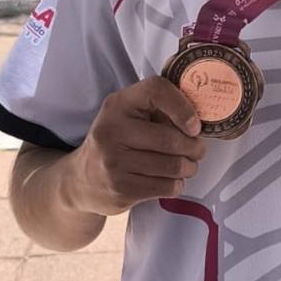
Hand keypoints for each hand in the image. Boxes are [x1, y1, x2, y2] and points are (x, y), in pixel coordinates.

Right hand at [61, 77, 206, 216]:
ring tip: (186, 166)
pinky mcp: (121, 190)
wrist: (81, 180)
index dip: (183, 107)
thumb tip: (199, 119)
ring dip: (189, 168)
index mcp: (117, 105)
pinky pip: (167, 187)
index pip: (156, 91)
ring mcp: (114, 163)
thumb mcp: (127, 115)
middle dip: (194, 147)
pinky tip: (169, 180)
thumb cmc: (116, 142)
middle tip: (198, 150)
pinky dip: (176, 184)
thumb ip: (157, 110)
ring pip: (173, 166)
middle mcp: (112, 131)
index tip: (195, 126)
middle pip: (171, 139)